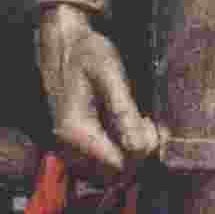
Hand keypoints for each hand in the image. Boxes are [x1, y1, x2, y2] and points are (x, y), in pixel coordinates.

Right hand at [35, 4, 158, 184]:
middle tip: (151, 124)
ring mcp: (67, 146)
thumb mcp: (109, 72)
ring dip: (129, 154)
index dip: (142, 152)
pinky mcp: (71, 142)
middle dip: (138, 154)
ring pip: (108, 171)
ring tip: (141, 124)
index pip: (118, 165)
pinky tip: (127, 127)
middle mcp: (67, 145)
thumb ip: (124, 111)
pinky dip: (118, 150)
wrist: (61, 39)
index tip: (152, 125)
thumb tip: (142, 146)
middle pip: (114, 173)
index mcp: (75, 131)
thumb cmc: (86, 50)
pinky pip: (100, 161)